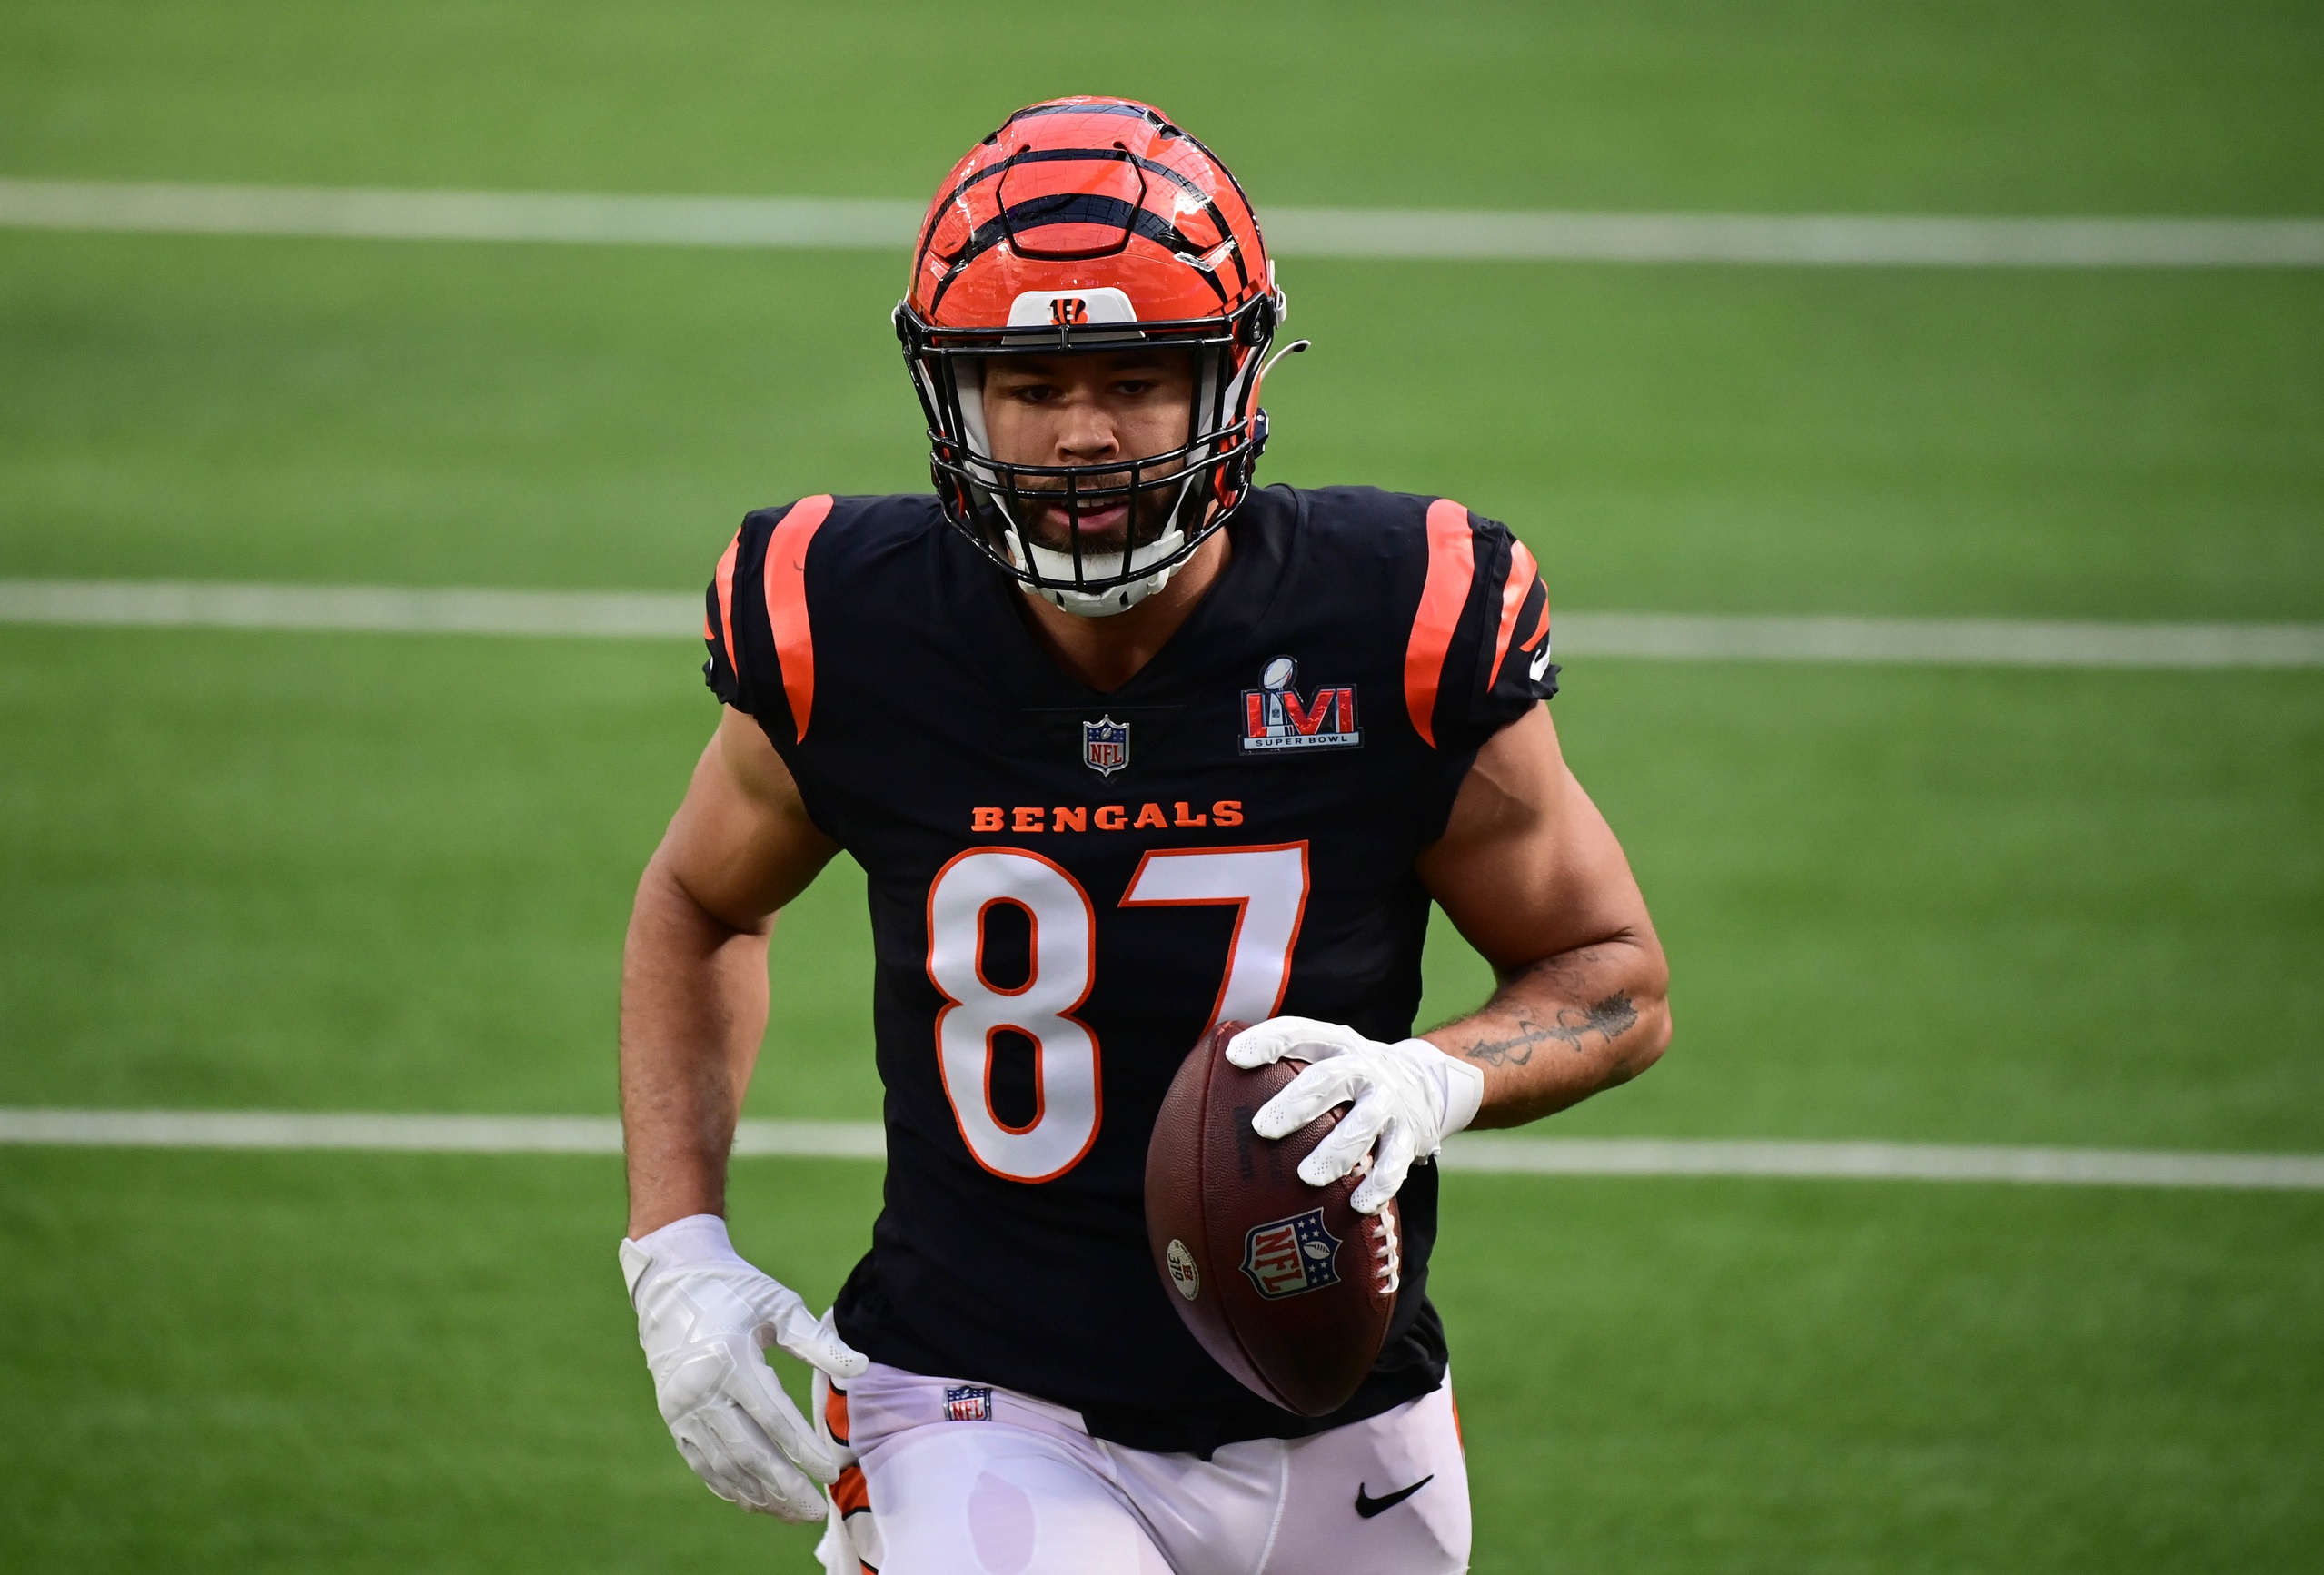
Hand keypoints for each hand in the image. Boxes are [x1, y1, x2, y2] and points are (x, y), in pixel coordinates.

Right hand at [618, 1215, 867, 1520]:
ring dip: (759, 1494)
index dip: (804, 1450)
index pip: (774, 1418)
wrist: (671, 1282)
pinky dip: (729, 1486)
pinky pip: (702, 1463)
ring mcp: (682, 1408)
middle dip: (784, 1486)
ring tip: (792, 1513)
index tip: (831, 1472)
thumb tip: (861, 1369)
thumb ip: (819, 1342)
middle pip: (748, 1453)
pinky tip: (755, 1500)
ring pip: (723, 1465)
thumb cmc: (735, 1290)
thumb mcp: (780, 1305)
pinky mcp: (673, 1417)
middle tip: (815, 1512)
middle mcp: (701, 1390)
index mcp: (730, 1359)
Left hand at [1226, 1017, 1486, 1213]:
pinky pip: (1394, 1161)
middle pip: (1329, 1078)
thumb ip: (1278, 1070)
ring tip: (1306, 1178)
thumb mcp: (1322, 1060)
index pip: (1298, 1032)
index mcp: (1334, 1044)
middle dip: (1296, 1103)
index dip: (1268, 1041)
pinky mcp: (1409, 1134)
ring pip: (1363, 1123)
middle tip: (1261, 1129)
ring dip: (1335, 1151)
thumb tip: (1199, 1094)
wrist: (1424, 1082)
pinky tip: (1358, 1206)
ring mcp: (1388, 1101)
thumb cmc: (1346, 1079)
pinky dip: (1378, 1184)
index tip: (1234, 1058)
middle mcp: (1363, 1067)